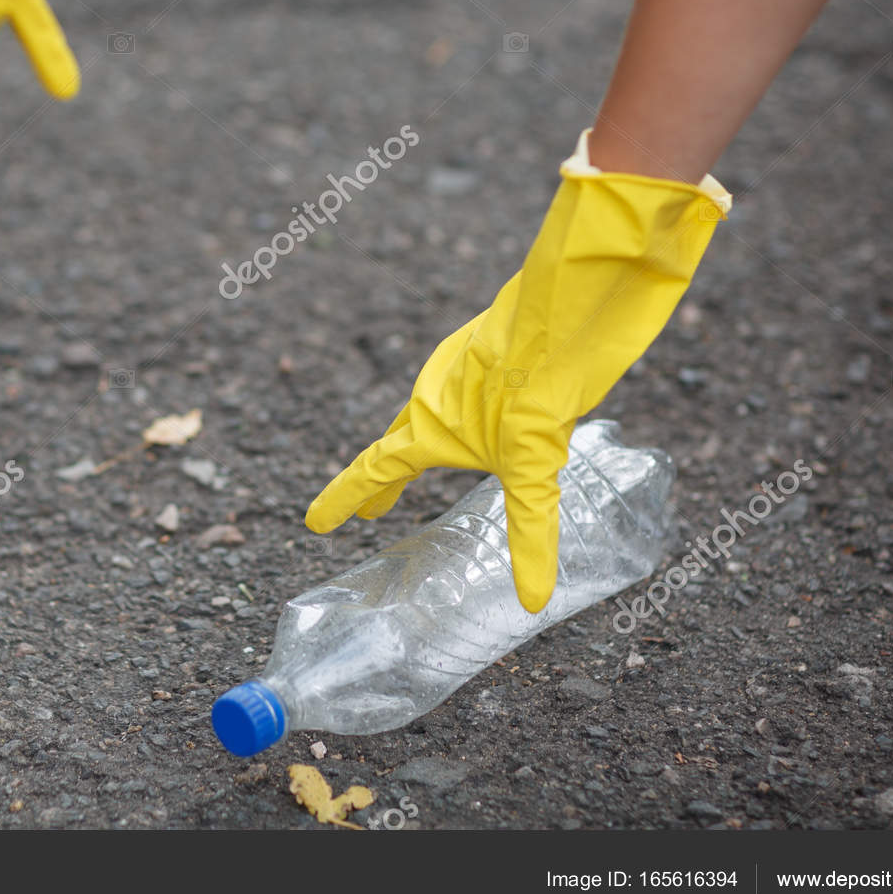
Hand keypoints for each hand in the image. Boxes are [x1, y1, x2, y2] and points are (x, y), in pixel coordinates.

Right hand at [306, 130, 730, 611]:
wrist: (576, 294)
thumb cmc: (543, 376)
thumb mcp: (537, 464)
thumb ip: (532, 530)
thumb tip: (532, 600)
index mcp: (429, 422)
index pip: (376, 470)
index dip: (345, 497)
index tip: (316, 523)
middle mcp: (436, 392)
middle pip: (401, 440)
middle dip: (387, 479)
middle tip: (375, 509)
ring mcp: (464, 366)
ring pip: (432, 409)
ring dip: (424, 440)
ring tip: (432, 461)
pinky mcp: (497, 347)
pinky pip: (464, 386)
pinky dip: (459, 411)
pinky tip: (492, 413)